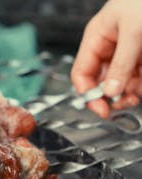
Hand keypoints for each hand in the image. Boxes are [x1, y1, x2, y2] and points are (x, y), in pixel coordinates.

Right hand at [71, 0, 141, 117]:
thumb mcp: (134, 33)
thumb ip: (122, 63)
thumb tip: (110, 91)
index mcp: (96, 39)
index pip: (81, 73)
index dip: (87, 93)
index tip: (100, 108)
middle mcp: (109, 48)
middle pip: (99, 82)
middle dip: (107, 96)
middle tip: (117, 107)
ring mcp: (126, 54)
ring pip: (120, 84)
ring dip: (125, 95)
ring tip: (132, 99)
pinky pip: (136, 79)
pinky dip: (138, 88)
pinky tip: (140, 91)